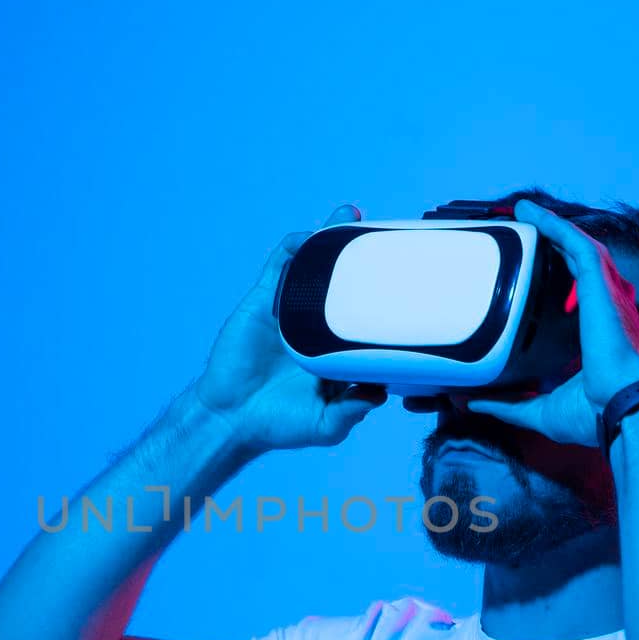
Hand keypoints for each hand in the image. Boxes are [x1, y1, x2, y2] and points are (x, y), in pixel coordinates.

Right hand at [193, 205, 386, 452]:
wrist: (232, 418)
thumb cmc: (279, 423)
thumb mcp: (326, 424)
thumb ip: (353, 410)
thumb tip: (381, 392)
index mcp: (336, 347)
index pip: (364, 310)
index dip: (382, 291)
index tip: (406, 273)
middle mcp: (316, 323)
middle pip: (342, 278)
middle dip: (360, 251)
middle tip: (382, 229)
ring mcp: (290, 310)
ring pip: (312, 265)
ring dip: (328, 236)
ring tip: (349, 215)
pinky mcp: (264, 303)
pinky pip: (278, 267)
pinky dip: (292, 248)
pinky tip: (307, 237)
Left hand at [463, 199, 638, 445]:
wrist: (626, 412)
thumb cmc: (598, 415)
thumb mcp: (541, 410)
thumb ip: (509, 404)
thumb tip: (473, 403)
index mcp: (600, 336)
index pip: (579, 298)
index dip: (558, 281)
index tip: (536, 276)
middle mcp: (609, 310)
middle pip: (579, 265)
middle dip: (554, 244)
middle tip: (526, 229)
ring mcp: (608, 295)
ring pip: (577, 247)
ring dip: (551, 227)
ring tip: (525, 212)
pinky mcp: (601, 285)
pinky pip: (577, 243)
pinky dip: (555, 226)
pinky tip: (532, 213)